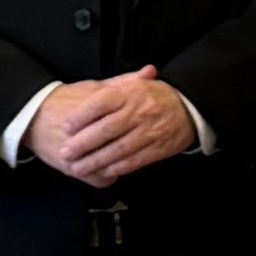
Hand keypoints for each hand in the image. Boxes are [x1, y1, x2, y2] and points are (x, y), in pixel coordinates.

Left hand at [42, 70, 197, 185]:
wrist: (189, 107)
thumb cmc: (156, 96)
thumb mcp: (135, 84)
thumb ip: (112, 86)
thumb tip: (84, 92)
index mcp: (130, 93)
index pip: (100, 103)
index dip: (81, 116)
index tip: (66, 126)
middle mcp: (139, 111)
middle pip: (106, 129)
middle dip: (83, 144)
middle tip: (66, 152)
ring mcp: (149, 131)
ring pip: (118, 148)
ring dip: (96, 161)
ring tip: (78, 167)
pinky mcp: (158, 148)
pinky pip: (135, 160)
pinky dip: (118, 167)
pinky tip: (103, 171)